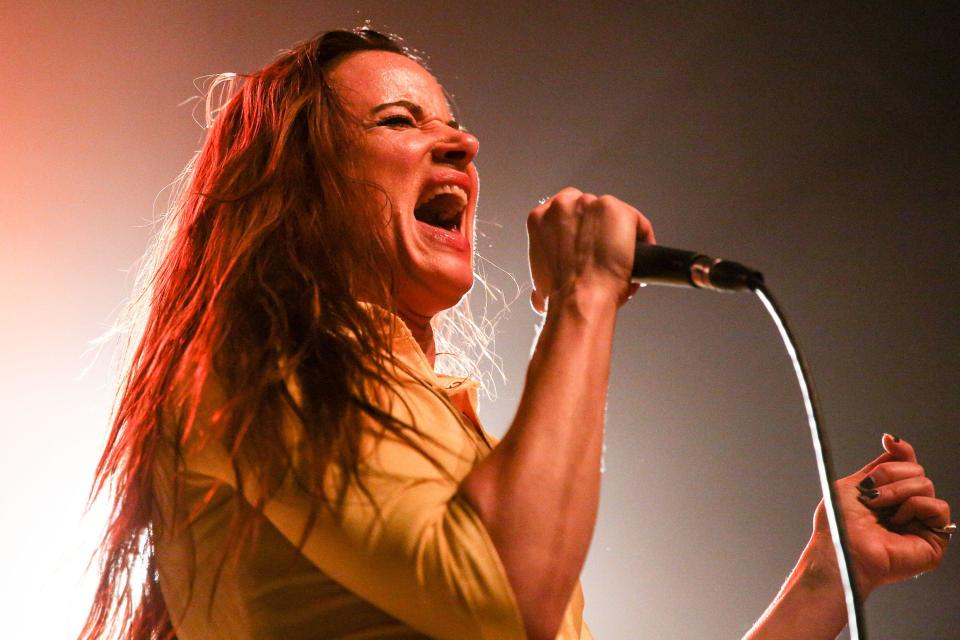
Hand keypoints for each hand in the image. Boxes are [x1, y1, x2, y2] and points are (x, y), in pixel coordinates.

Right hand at [526, 188, 654, 312]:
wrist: (579, 299)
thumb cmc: (562, 294)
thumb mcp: (540, 280)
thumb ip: (546, 270)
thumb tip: (544, 291)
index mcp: (539, 218)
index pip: (564, 211)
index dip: (578, 228)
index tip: (586, 243)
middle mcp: (562, 205)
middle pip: (589, 209)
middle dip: (597, 229)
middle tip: (604, 253)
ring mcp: (590, 204)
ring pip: (613, 215)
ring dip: (618, 233)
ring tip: (622, 257)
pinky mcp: (616, 209)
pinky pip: (636, 221)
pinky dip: (642, 238)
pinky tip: (638, 256)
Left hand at [812, 434, 950, 596]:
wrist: (842, 551)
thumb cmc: (840, 525)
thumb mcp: (853, 485)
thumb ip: (877, 466)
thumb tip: (893, 441)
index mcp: (888, 495)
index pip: (906, 465)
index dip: (901, 451)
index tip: (888, 440)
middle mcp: (907, 507)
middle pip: (915, 470)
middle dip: (889, 476)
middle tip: (870, 495)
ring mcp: (921, 523)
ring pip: (925, 484)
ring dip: (896, 491)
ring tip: (879, 509)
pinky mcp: (935, 539)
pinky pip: (938, 506)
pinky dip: (914, 507)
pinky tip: (897, 521)